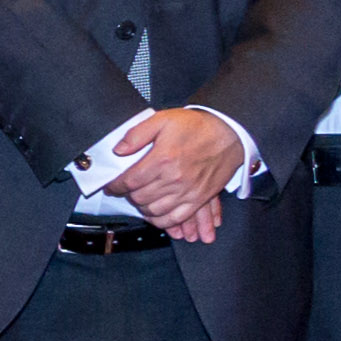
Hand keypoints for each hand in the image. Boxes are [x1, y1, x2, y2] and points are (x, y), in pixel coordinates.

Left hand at [107, 109, 245, 240]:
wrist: (229, 133)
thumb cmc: (196, 126)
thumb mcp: (162, 120)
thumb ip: (137, 135)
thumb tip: (119, 151)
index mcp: (162, 159)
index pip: (129, 181)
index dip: (116, 185)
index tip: (112, 185)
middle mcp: (174, 179)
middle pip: (140, 198)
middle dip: (128, 195)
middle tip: (127, 189)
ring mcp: (188, 191)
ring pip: (154, 210)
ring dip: (142, 207)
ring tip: (140, 198)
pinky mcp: (199, 199)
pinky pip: (175, 218)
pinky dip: (161, 220)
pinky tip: (155, 214)